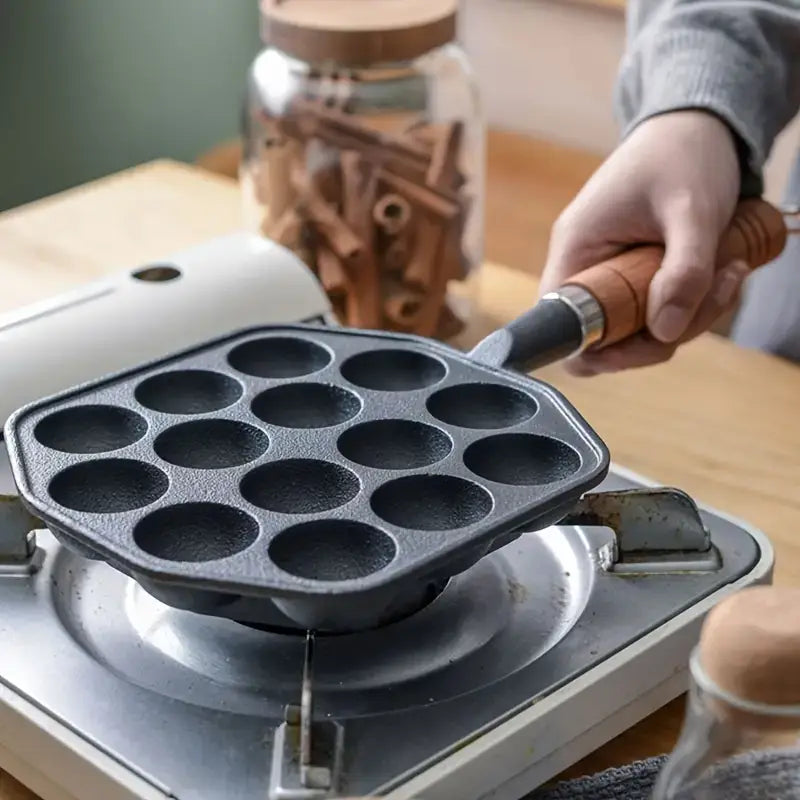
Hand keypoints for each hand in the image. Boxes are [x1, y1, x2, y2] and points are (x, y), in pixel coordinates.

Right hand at [540, 110, 746, 374]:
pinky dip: (693, 303)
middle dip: (663, 331)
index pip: (562, 328)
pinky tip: (723, 271)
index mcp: (577, 251)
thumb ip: (684, 272)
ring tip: (729, 272)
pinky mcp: (635, 274)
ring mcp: (610, 272)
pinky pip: (656, 309)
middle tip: (713, 293)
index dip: (598, 349)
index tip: (651, 339)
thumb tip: (666, 335)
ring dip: (690, 315)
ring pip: (639, 328)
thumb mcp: (692, 210)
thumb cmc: (684, 155)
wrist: (696, 124)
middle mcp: (585, 268)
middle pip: (607, 338)